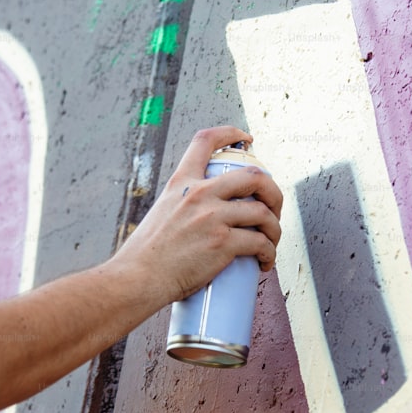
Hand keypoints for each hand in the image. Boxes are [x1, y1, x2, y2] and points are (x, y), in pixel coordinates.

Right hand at [110, 126, 282, 303]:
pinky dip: (269, 254)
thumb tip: (207, 214)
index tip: (246, 140)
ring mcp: (212, 217)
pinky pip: (260, 243)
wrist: (136, 278)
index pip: (206, 141)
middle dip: (273, 192)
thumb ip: (185, 205)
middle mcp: (199, 194)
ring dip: (275, 229)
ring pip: (264, 213)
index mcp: (182, 182)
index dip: (230, 133)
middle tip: (273, 209)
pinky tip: (265, 262)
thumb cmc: (146, 256)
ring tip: (271, 242)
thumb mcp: (161, 212)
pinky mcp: (222, 243)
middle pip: (254, 176)